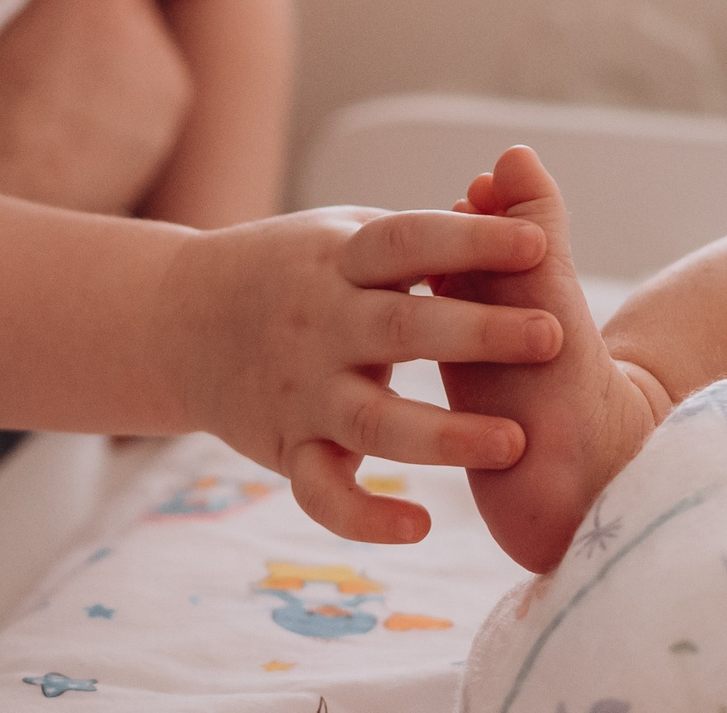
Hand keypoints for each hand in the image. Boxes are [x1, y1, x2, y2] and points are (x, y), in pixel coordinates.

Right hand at [159, 206, 560, 542]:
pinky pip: (323, 491)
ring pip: (372, 420)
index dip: (470, 240)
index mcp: (341, 259)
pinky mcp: (286, 447)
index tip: (536, 242)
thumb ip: (417, 235)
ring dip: (443, 434)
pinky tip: (418, 525)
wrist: (174, 320)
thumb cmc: (288, 270)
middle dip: (478, 332)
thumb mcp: (340, 233)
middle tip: (552, 335)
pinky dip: (365, 515)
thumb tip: (509, 201)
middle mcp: (321, 323)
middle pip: (401, 328)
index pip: (408, 241)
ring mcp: (302, 390)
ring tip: (514, 441)